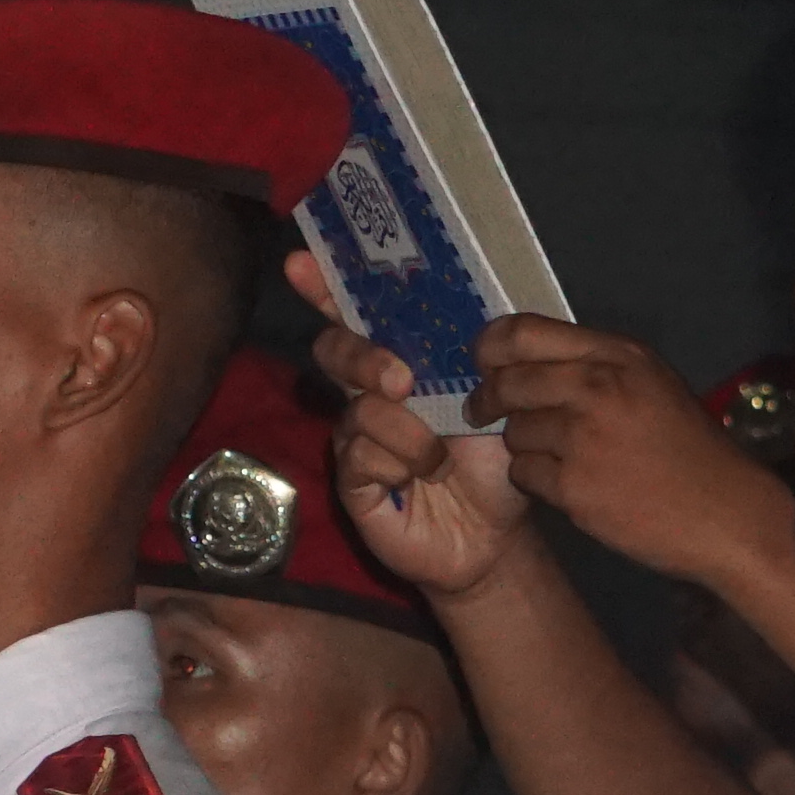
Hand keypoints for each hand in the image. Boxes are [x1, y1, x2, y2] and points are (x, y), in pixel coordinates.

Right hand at [292, 264, 534, 605]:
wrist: (494, 534)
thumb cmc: (491, 461)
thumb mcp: (493, 400)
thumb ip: (473, 358)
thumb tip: (470, 313)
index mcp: (402, 363)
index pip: (357, 316)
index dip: (324, 286)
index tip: (301, 260)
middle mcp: (369, 393)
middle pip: (334, 349)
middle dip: (362, 356)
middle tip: (402, 380)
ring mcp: (354, 436)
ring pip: (358, 409)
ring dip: (409, 434)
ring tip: (439, 460)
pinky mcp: (350, 480)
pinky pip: (359, 455)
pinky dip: (398, 465)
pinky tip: (417, 481)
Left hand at [471, 318, 794, 595]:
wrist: (727, 514)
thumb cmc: (689, 448)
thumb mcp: (653, 383)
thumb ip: (597, 366)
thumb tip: (527, 359)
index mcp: (618, 355)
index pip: (524, 332)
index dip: (490, 345)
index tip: (483, 360)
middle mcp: (598, 388)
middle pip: (508, 382)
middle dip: (486, 398)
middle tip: (481, 410)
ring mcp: (584, 439)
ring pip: (513, 432)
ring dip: (520, 444)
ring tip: (555, 455)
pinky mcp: (574, 487)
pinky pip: (523, 474)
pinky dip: (534, 479)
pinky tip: (566, 484)